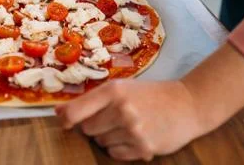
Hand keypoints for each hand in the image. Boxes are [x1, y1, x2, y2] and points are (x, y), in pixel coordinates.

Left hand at [55, 80, 204, 160]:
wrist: (186, 104)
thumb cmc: (148, 94)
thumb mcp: (120, 88)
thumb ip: (90, 100)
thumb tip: (58, 112)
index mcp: (113, 91)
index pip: (76, 111)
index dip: (66, 118)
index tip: (65, 121)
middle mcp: (122, 110)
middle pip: (87, 129)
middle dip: (95, 125)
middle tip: (111, 118)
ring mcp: (133, 131)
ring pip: (100, 143)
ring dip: (108, 137)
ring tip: (127, 126)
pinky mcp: (143, 148)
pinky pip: (114, 154)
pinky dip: (120, 148)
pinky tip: (134, 136)